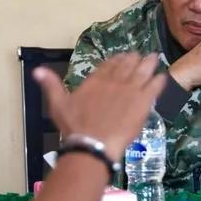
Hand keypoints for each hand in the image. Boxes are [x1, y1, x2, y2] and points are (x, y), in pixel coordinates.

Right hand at [35, 53, 164, 162]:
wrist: (93, 143)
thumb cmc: (74, 127)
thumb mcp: (58, 104)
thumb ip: (51, 84)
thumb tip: (37, 70)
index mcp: (96, 80)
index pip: (109, 64)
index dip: (117, 60)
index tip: (122, 57)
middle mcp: (115, 81)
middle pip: (128, 64)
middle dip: (135, 59)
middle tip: (141, 56)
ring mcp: (131, 89)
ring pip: (143, 71)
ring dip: (149, 63)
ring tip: (154, 59)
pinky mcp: (143, 102)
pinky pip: (155, 87)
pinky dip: (159, 80)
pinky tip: (163, 77)